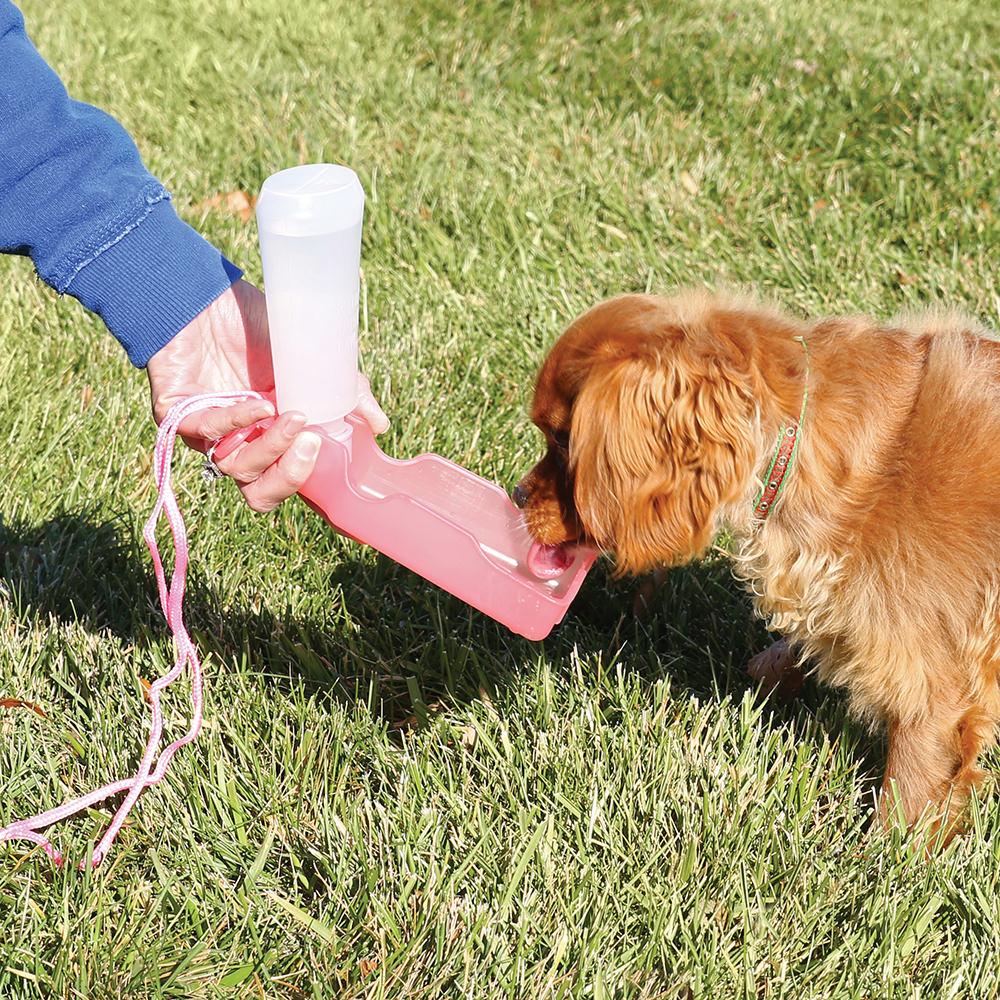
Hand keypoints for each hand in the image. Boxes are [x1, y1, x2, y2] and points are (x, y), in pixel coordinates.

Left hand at [146, 279, 387, 511]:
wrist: (207, 288)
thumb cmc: (256, 324)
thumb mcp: (309, 359)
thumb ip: (343, 392)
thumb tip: (379, 424)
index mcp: (269, 435)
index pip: (285, 479)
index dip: (305, 480)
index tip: (330, 456)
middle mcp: (238, 441)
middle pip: (258, 491)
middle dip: (288, 477)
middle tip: (311, 445)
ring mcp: (206, 431)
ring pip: (235, 468)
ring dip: (268, 448)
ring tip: (293, 418)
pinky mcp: (174, 413)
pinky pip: (205, 432)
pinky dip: (236, 422)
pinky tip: (260, 405)